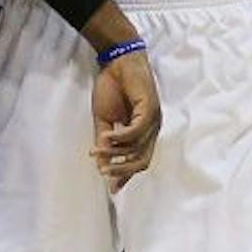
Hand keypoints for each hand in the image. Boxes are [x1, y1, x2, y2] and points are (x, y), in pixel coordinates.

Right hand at [91, 49, 162, 190]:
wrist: (116, 62)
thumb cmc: (112, 88)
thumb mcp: (104, 119)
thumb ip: (105, 142)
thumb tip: (101, 165)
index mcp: (144, 133)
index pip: (139, 161)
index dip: (125, 176)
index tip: (111, 189)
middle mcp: (153, 128)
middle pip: (143, 160)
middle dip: (122, 170)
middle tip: (103, 171)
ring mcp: (154, 118)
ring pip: (138, 147)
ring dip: (116, 152)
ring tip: (97, 151)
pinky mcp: (150, 107)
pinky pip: (137, 130)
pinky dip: (121, 137)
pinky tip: (107, 137)